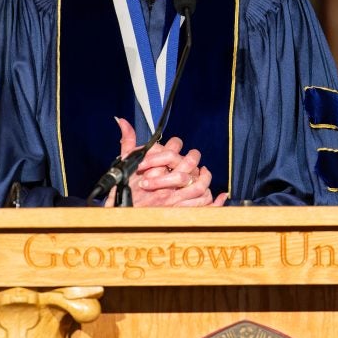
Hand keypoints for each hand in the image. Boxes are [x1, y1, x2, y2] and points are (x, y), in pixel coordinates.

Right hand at [103, 118, 226, 206]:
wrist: (119, 217)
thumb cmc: (121, 192)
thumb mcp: (123, 166)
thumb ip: (128, 142)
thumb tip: (122, 121)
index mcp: (154, 171)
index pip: (172, 149)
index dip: (176, 145)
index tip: (176, 146)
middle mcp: (166, 186)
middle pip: (189, 164)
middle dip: (193, 157)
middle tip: (193, 157)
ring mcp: (174, 201)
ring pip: (199, 185)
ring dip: (205, 177)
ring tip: (203, 173)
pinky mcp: (179, 214)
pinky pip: (202, 206)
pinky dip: (213, 200)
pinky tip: (217, 195)